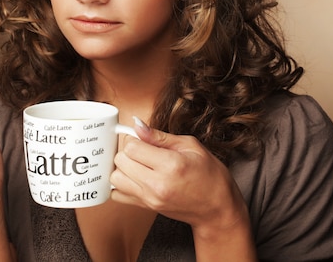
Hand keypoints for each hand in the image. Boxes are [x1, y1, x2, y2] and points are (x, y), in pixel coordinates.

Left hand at [110, 119, 250, 237]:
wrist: (216, 207)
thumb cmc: (210, 175)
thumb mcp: (191, 146)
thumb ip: (160, 136)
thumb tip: (138, 125)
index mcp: (170, 165)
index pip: (132, 147)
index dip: (135, 138)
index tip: (143, 138)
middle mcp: (157, 184)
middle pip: (121, 161)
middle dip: (128, 151)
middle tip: (143, 149)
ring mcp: (150, 198)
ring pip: (115, 178)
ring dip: (123, 167)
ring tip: (139, 163)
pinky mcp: (146, 207)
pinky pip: (117, 195)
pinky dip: (122, 184)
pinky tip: (135, 178)